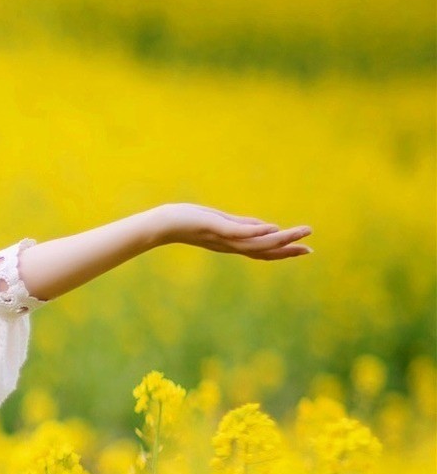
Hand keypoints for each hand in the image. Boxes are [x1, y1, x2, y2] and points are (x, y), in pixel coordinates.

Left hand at [154, 203, 312, 258]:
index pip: (263, 250)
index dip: (284, 251)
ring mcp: (224, 238)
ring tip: (303, 232)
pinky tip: (273, 227)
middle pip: (265, 251)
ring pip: (258, 242)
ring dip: (282, 238)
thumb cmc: (188, 221)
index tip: (305, 249)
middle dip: (288, 250)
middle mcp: (230, 245)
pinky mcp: (215, 228)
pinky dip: (257, 231)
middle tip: (311, 249)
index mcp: (233, 244)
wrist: (162, 225)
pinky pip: (239, 232)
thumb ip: (242, 225)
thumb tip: (265, 226)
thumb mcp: (221, 222)